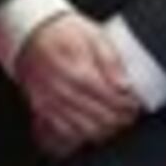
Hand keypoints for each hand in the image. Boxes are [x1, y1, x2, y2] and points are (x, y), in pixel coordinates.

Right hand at [12, 12, 141, 158]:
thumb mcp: (94, 35)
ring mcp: (51, 102)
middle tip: (129, 115)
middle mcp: (63, 91)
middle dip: (120, 120)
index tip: (135, 104)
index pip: (112, 100)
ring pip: (85, 130)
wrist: (30, 32)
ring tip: (114, 122)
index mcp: (78, 72)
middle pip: (101, 118)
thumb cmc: (63, 31)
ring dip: (104, 130)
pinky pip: (65, 131)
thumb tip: (125, 85)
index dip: (128, 106)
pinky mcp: (42, 108)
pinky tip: (91, 127)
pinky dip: (82, 134)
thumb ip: (111, 61)